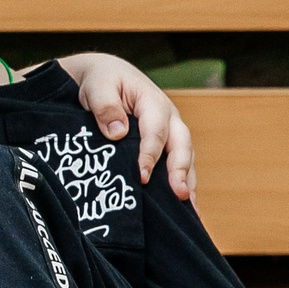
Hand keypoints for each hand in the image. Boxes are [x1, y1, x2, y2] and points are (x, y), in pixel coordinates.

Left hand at [60, 53, 195, 200]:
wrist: (107, 77)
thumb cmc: (102, 82)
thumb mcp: (98, 87)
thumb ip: (105, 106)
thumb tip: (118, 133)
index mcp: (153, 103)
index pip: (155, 132)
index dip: (150, 156)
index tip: (142, 178)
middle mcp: (169, 119)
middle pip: (181, 146)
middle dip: (180, 172)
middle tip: (178, 195)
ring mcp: (171, 134)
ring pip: (185, 159)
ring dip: (187, 182)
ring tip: (190, 210)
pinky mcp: (166, 146)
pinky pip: (179, 166)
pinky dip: (182, 185)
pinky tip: (185, 209)